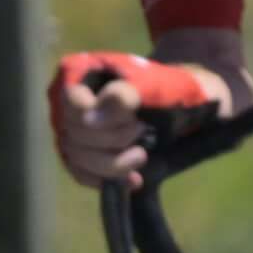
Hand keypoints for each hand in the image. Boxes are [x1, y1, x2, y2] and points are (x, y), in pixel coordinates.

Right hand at [47, 51, 227, 191]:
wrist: (185, 109)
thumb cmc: (168, 89)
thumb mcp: (153, 85)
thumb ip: (123, 95)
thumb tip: (91, 119)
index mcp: (79, 73)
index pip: (73, 101)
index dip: (103, 117)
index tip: (134, 120)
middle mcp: (67, 102)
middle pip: (75, 132)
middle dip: (113, 138)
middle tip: (143, 131)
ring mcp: (71, 130)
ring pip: (76, 156)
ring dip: (112, 162)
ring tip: (141, 156)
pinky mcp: (80, 155)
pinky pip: (81, 174)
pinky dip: (107, 179)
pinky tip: (133, 179)